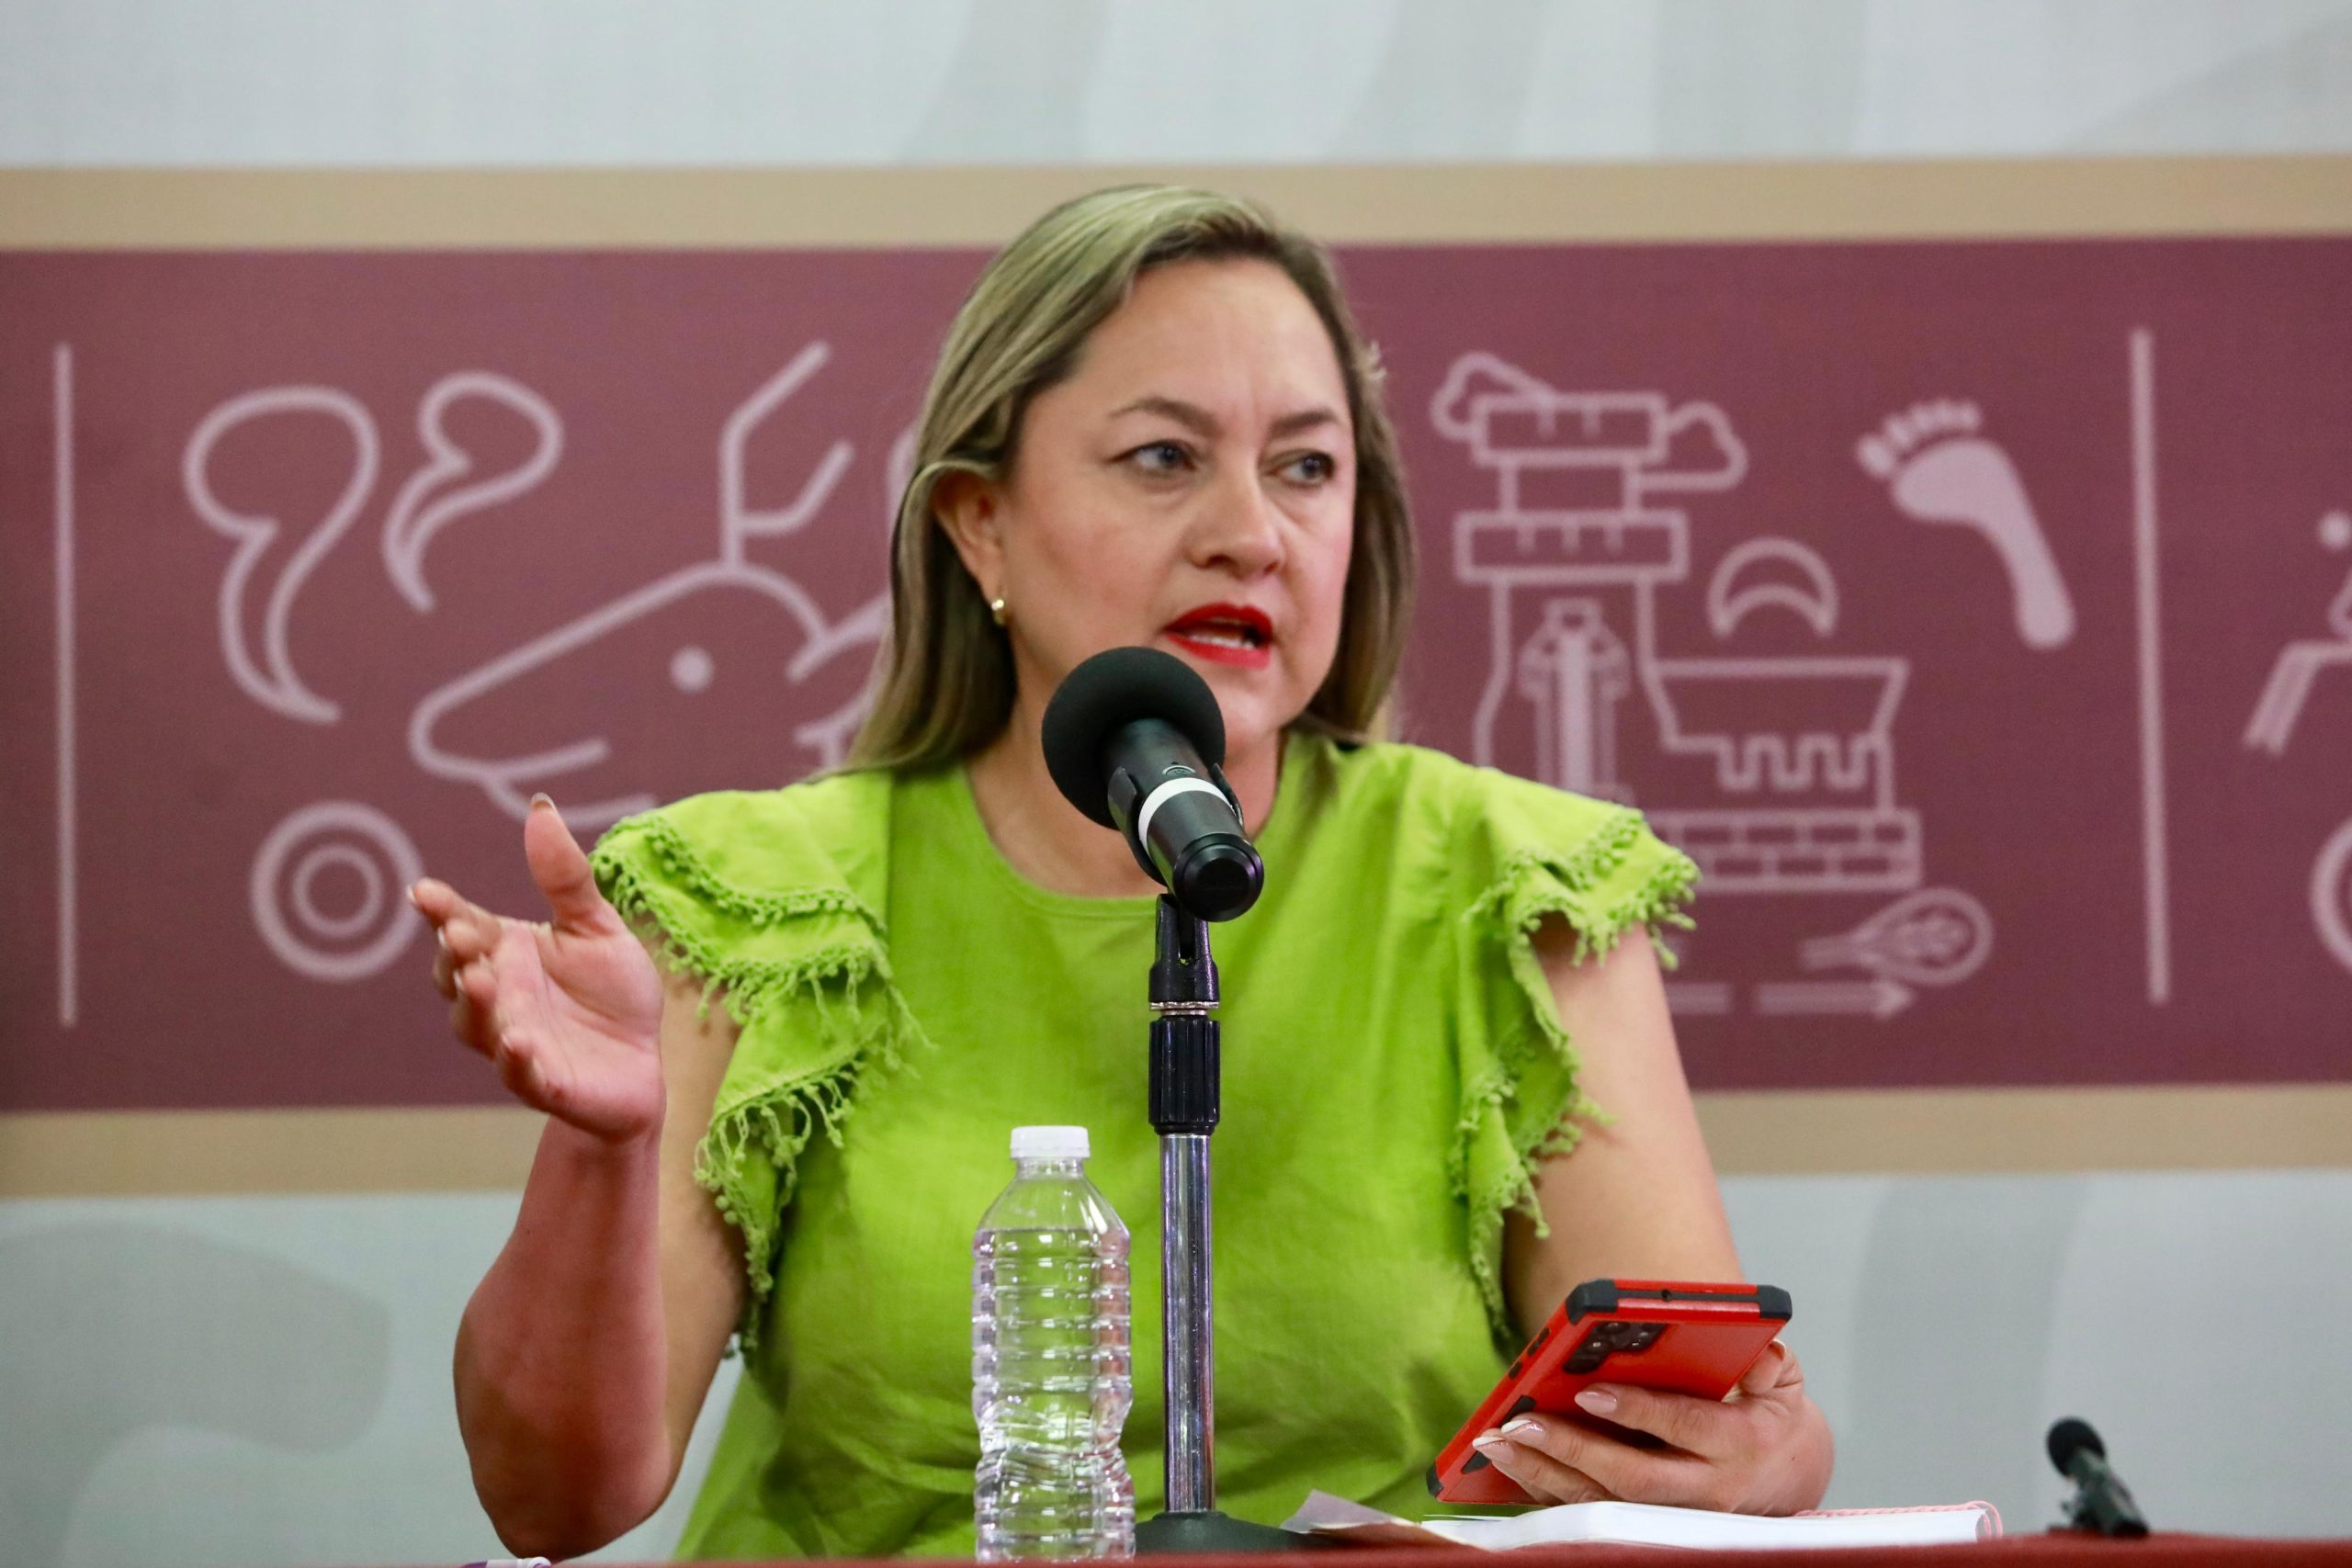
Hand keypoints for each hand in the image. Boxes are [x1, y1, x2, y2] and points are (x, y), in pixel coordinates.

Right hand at [412, 796, 667, 1142]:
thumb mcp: (596, 926)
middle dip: (454, 955)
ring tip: (481, 980)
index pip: (463, 925)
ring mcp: (511, 1040)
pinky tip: (518, 1041)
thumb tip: (540, 807)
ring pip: (475, 1024)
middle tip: (460, 935)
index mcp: (504, 952)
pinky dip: (514, 1058)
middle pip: (457, 974)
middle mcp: (497, 995)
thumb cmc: (611, 993)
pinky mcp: (541, 1080)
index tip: (426, 893)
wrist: (642, 1065)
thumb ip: (565, 877)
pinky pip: (519, 1072)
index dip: (442, 911)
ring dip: (474, 1004)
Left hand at [1467, 1341, 1831, 1514]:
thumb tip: (1762, 1347)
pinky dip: (1545, 1489)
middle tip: (1520, 1420)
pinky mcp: (1645, 1523)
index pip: (1687, 1427)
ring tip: (1495, 1439)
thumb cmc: (1768, 1418)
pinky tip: (1510, 1461)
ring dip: (1543, 1472)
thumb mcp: (1783, 1385)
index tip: (1590, 1392)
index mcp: (1738, 1444)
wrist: (1780, 1478)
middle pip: (1631, 1478)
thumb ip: (1771, 1363)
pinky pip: (1589, 1511)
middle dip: (1572, 1449)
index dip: (1639, 1411)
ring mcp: (1672, 1514)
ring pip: (1601, 1502)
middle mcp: (1705, 1489)